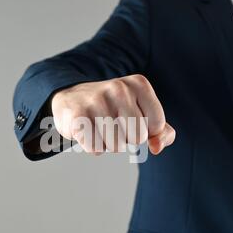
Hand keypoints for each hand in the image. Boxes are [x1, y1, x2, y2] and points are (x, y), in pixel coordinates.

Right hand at [51, 74, 175, 154]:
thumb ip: (161, 132)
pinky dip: (92, 146)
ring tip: (99, 126)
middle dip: (126, 139)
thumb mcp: (142, 113)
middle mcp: (119, 88)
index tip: (131, 119)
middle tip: (113, 124)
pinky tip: (87, 130)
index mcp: (138, 84)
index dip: (145, 131)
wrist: (71, 98)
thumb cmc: (112, 109)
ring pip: (116, 146)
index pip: (157, 125)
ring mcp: (97, 101)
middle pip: (137, 137)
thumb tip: (156, 147)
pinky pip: (96, 148)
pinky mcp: (78, 116)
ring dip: (108, 144)